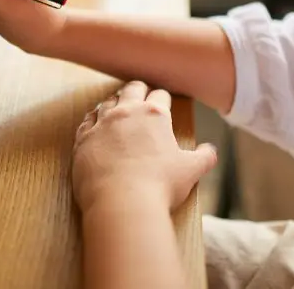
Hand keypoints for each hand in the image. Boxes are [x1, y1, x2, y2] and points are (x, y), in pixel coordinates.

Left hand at [72, 81, 218, 213]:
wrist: (122, 203)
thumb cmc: (160, 186)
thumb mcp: (191, 170)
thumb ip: (204, 156)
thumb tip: (210, 150)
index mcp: (155, 115)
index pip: (160, 95)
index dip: (163, 98)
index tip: (164, 100)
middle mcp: (126, 112)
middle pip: (131, 90)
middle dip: (138, 90)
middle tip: (141, 92)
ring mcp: (102, 124)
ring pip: (107, 102)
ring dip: (114, 102)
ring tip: (117, 106)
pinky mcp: (83, 140)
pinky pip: (87, 121)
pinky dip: (93, 119)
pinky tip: (95, 122)